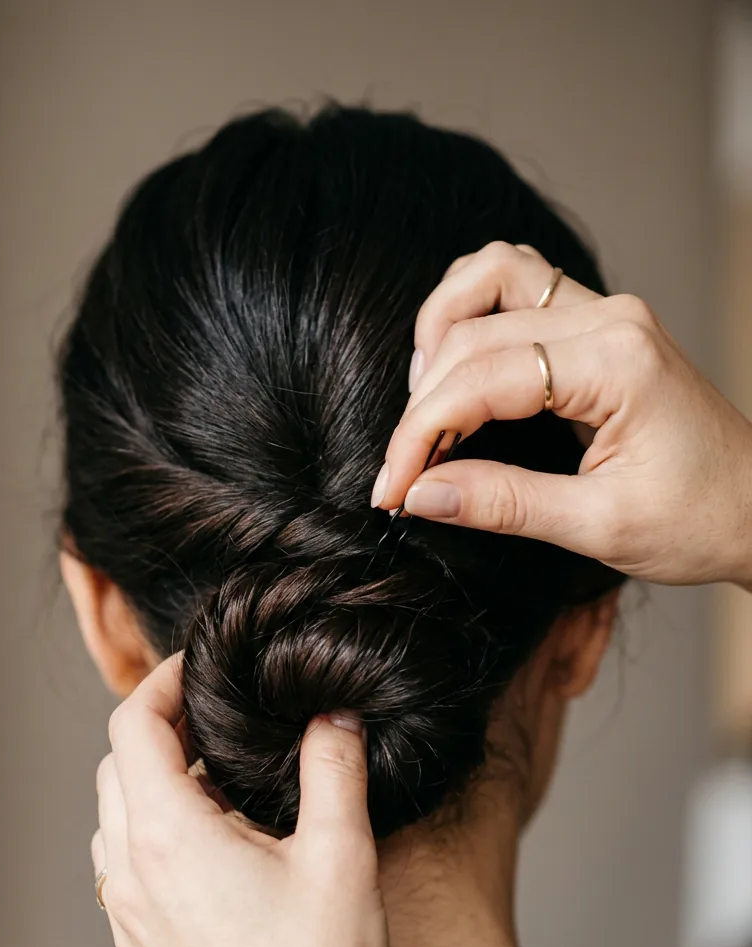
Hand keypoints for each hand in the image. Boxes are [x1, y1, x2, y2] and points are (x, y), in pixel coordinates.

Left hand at [93, 660, 477, 946]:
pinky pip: (123, 876)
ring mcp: (126, 923)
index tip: (200, 671)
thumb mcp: (341, 854)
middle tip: (219, 725)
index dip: (162, 684)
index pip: (133, 726)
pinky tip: (213, 860)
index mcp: (167, 836)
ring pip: (114, 824)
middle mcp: (128, 875)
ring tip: (220, 791)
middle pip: (116, 770)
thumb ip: (335, 766)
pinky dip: (153, 843)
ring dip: (153, 790)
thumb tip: (333, 714)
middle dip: (160, 733)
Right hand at [373, 241, 751, 588]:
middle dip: (423, 403)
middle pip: (473, 329)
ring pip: (490, 275)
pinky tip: (460, 376)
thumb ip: (504, 503)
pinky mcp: (600, 324)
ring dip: (441, 333)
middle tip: (403, 473)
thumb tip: (420, 494)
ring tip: (426, 411)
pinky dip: (473, 321)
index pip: (482, 379)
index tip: (391, 490)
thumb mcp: (599, 526)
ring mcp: (607, 312)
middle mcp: (610, 318)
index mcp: (616, 363)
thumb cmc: (700, 521)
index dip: (420, 435)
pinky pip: (518, 288)